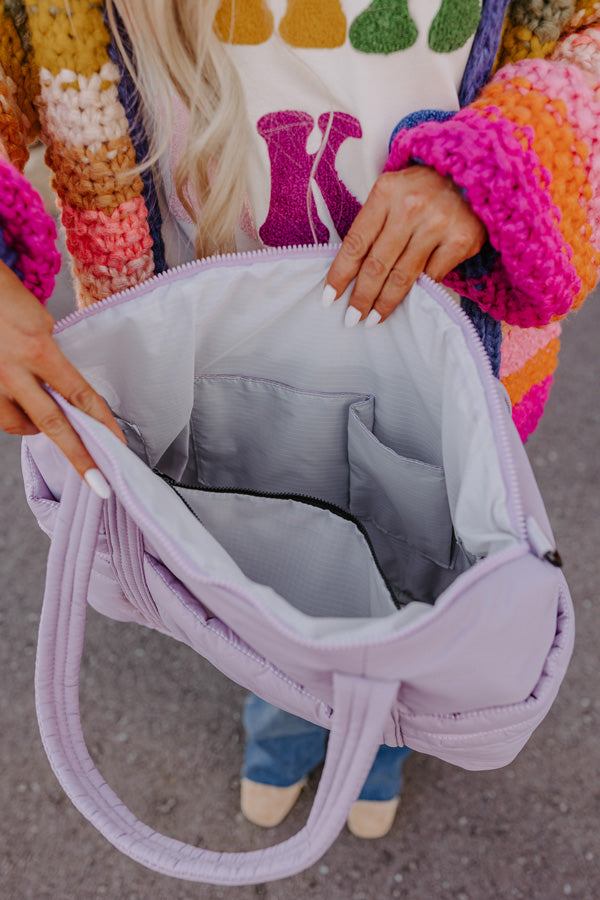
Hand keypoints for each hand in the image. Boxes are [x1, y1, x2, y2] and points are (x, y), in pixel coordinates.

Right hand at [0, 261, 125, 494]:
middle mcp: (12, 371)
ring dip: (35, 427)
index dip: (102, 425)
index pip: (80, 396)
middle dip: (79, 457)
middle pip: (52, 425)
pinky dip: (12, 413)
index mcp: (38, 349)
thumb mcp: (39, 321)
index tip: (118, 449)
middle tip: (99, 484)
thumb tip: (59, 386)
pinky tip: (16, 399)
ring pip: (17, 425)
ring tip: (42, 412)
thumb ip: (51, 358)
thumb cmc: (2, 295)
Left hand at [323, 166, 486, 325]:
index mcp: (385, 192)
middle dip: (361, 296)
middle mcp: (410, 207)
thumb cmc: (424, 189)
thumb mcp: (393, 194)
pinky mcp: (461, 239)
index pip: (356, 243)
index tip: (329, 298)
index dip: (340, 274)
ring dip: (386, 302)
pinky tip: (410, 301)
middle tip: (352, 318)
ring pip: (403, 276)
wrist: (474, 174)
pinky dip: (420, 290)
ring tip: (373, 319)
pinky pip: (432, 276)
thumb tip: (353, 273)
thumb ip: (375, 225)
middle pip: (377, 264)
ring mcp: (438, 223)